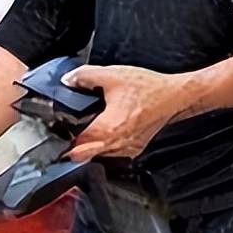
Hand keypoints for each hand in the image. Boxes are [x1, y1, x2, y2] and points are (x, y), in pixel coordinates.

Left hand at [62, 64, 192, 161]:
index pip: (73, 144)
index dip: (61, 137)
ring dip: (87, 147)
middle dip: (71, 146)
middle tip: (67, 131)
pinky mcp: (134, 149)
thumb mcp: (113, 75)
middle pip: (81, 156)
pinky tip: (105, 131)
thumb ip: (85, 76)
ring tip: (86, 129)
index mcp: (107, 129)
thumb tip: (67, 80)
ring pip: (95, 157)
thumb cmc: (149, 89)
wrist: (174, 97)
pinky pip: (111, 154)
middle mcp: (115, 144)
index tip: (57, 129)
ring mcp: (125, 150)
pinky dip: (104, 146)